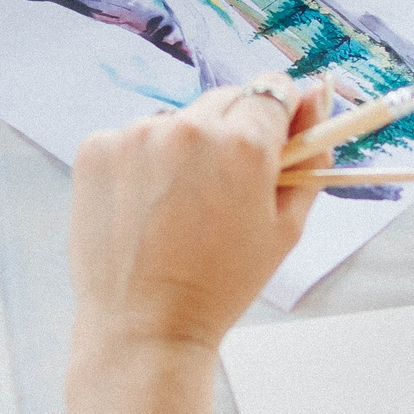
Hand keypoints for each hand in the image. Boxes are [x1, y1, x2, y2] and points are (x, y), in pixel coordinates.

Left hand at [63, 76, 332, 413]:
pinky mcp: (96, 148)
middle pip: (226, 101)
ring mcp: (135, 134)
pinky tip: (143, 207)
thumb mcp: (286, 227)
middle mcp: (188, 127)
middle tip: (225, 187)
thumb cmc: (221, 284)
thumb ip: (309, 157)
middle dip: (234, 132)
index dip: (281, 113)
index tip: (274, 137)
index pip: (274, 88)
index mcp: (243, 144)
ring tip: (178, 208)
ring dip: (184, 148)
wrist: (144, 325)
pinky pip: (133, 139)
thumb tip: (317, 98)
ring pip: (177, 121)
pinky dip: (141, 163)